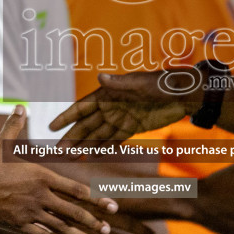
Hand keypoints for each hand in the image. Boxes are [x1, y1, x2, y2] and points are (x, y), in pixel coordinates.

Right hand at [0, 108, 117, 233]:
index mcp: (41, 176)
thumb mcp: (2, 142)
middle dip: (92, 221)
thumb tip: (20, 106)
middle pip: (73, 211)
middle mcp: (40, 196)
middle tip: (108, 230)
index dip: (96, 199)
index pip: (76, 189)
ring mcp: (29, 212)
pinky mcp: (17, 225)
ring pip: (60, 228)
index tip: (112, 206)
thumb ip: (15, 126)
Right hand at [50, 71, 195, 145]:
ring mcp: (121, 118)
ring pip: (98, 135)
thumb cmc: (161, 84)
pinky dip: (103, 148)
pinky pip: (114, 139)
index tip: (51, 127)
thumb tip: (100, 76)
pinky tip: (93, 156)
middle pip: (87, 125)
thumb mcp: (141, 83)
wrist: (183, 94)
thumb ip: (120, 83)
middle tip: (59, 152)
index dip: (66, 117)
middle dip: (72, 138)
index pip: (82, 107)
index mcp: (108, 94)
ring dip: (85, 146)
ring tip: (72, 158)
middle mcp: (111, 107)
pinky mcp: (132, 127)